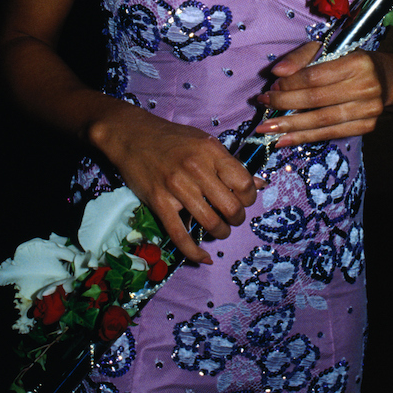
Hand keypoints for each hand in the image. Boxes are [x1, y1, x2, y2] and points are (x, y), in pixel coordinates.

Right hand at [88, 103, 260, 264]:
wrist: (133, 135)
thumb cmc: (172, 138)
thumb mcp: (205, 142)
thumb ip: (230, 163)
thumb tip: (259, 184)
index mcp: (211, 151)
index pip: (244, 183)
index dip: (249, 198)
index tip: (244, 200)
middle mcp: (196, 168)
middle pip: (231, 207)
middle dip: (237, 219)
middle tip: (232, 217)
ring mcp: (176, 186)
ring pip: (210, 223)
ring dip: (221, 233)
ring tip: (219, 229)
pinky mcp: (159, 202)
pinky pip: (180, 235)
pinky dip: (195, 252)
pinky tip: (204, 257)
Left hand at [255, 42, 387, 147]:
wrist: (385, 79)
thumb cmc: (349, 60)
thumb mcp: (328, 49)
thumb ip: (301, 57)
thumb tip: (277, 72)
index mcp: (357, 62)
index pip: (315, 77)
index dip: (290, 84)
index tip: (270, 88)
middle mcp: (366, 87)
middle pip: (316, 100)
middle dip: (284, 105)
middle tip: (262, 106)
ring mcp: (368, 110)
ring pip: (321, 121)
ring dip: (290, 126)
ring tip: (267, 128)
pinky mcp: (366, 127)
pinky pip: (329, 134)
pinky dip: (304, 138)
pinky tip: (284, 140)